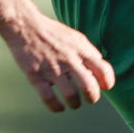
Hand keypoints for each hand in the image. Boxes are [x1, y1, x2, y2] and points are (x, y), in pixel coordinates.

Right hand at [0, 9, 116, 112]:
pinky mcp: (36, 75)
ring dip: (75, 103)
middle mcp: (69, 60)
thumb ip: (88, 51)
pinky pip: (49, 98)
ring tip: (73, 103)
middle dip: (93, 97)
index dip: (108, 81)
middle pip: (89, 86)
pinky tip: (59, 107)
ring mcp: (52, 68)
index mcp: (81, 50)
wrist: (25, 25)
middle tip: (91, 99)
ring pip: (71, 95)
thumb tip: (100, 65)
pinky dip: (56, 107)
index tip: (106, 87)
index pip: (103, 69)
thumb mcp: (75, 37)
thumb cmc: (52, 32)